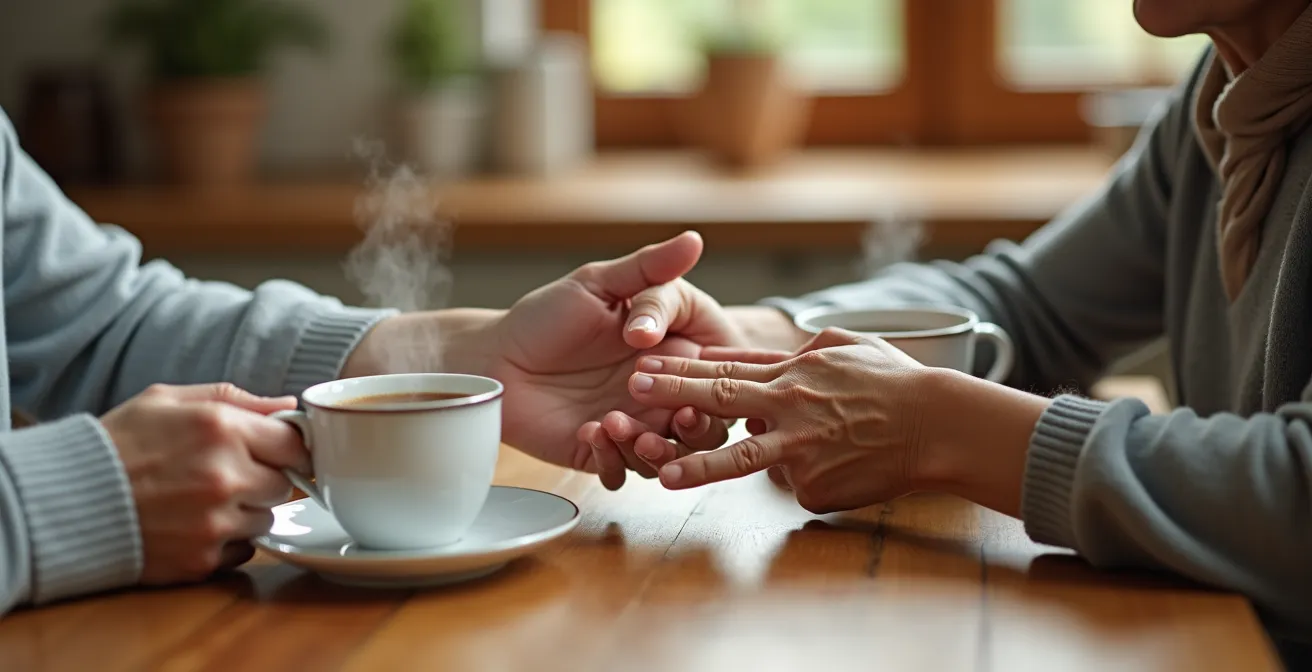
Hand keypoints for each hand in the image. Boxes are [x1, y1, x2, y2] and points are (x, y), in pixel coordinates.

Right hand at [102, 383, 308, 584]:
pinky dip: (227, 541)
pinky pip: (243, 550)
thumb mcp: (168, 400)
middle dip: (264, 479)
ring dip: (246, 511)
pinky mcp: (202, 559)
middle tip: (227, 474)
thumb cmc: (118, 444)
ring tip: (202, 500)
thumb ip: (235, 399)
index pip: (295, 444)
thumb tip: (288, 407)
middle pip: (285, 485)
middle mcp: (226, 477)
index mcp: (222, 429)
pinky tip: (193, 525)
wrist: (64, 502)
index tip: (274, 451)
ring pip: (267, 520)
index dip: (287, 448)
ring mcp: (215, 523)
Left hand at [487, 232, 746, 488]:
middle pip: (705, 424)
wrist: (493, 359)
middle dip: (694, 425)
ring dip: (653, 447)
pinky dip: (613, 457)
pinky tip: (592, 431)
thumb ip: (649, 270)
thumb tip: (694, 240)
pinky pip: (623, 471)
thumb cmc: (544, 316)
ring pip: (668, 455)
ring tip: (620, 423)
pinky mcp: (601, 452)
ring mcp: (633, 424)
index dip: (718, 381)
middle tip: (672, 414)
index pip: (717, 375)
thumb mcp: (597, 284)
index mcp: (671, 351)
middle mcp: (658, 392)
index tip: (698, 374)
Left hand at [625, 328, 937, 512]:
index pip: (723, 370)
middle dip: (671, 396)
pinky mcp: (815, 487)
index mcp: (792, 375)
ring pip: (740, 461)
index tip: (643, 364)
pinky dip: (803, 478)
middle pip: (719, 401)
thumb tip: (750, 351)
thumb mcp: (841, 346)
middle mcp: (788, 411)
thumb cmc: (892, 382)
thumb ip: (791, 351)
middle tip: (630, 392)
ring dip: (698, 467)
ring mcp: (800, 452)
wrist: (938, 425)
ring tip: (663, 476)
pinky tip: (835, 469)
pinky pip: (794, 486)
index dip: (680, 368)